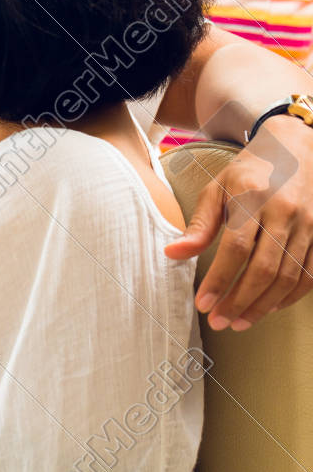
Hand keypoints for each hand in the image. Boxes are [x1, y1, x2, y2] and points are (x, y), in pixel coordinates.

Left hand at [165, 115, 312, 328]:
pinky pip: (309, 274)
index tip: (203, 304)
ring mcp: (308, 226)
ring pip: (288, 276)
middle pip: (264, 268)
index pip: (236, 248)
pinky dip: (290, 296)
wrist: (296, 150)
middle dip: (240, 300)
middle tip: (219, 321)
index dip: (220, 279)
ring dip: (263, 305)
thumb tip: (173, 255)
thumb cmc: (249, 172)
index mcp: (253, 198)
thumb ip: (199, 224)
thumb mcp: (217, 189)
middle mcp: (284, 213)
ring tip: (239, 322)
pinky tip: (268, 308)